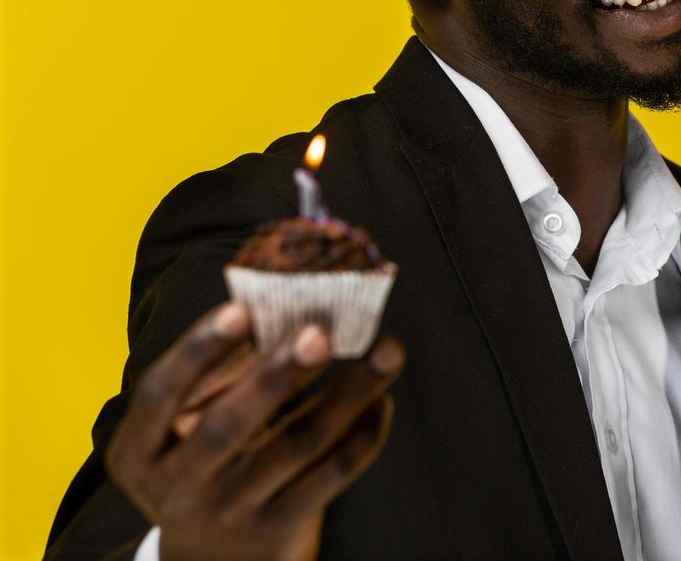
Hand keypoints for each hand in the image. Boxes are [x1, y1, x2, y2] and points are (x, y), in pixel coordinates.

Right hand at [105, 300, 404, 560]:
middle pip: (228, 426)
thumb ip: (221, 379)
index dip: (197, 350)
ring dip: (347, 393)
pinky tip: (381, 402)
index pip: (160, 394)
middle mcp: (175, 487)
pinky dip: (361, 436)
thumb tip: (280, 309)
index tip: (240, 309)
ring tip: (386, 351)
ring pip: (295, 445)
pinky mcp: (278, 529)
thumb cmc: (207, 467)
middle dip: (276, 375)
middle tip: (319, 332)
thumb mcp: (187, 431)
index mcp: (138, 452)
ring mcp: (228, 513)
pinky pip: (329, 475)